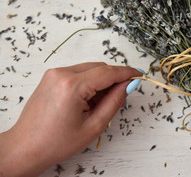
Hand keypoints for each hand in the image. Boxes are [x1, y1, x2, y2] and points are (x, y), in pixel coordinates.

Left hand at [0, 62, 141, 176]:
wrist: (26, 147)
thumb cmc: (56, 142)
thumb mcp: (94, 125)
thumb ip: (115, 101)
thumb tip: (128, 85)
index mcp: (72, 86)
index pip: (108, 72)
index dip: (127, 73)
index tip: (139, 75)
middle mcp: (61, 74)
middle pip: (100, 68)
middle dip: (114, 80)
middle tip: (122, 97)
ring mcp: (54, 73)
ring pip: (90, 69)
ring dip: (101, 82)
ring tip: (101, 105)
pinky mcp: (51, 77)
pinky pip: (79, 73)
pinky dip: (89, 83)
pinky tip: (89, 101)